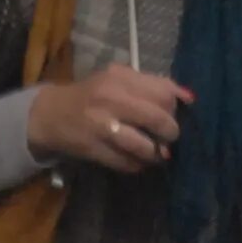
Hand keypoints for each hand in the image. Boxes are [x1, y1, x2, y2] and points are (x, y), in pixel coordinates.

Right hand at [26, 65, 189, 172]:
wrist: (52, 114)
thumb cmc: (92, 95)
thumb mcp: (119, 80)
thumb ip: (154, 85)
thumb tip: (190, 97)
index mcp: (119, 78)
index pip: (163, 93)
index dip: (174, 108)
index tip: (171, 114)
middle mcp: (110, 99)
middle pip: (158, 119)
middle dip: (170, 133)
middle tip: (168, 137)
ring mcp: (101, 126)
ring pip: (145, 146)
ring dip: (156, 153)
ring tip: (155, 152)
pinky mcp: (94, 149)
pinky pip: (128, 163)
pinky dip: (137, 164)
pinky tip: (136, 159)